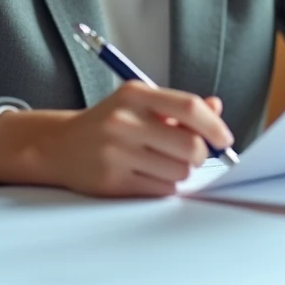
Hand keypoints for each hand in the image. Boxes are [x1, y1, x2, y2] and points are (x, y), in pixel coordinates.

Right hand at [0, 81, 232, 197]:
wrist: (60, 145)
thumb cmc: (108, 123)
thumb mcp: (139, 104)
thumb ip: (178, 107)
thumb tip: (216, 108)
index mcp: (135, 95)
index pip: (188, 107)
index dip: (214, 125)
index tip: (224, 139)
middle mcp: (124, 121)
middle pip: (190, 146)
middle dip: (199, 155)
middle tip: (191, 154)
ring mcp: (116, 152)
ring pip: (179, 172)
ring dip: (180, 172)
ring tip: (161, 163)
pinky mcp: (112, 180)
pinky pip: (160, 189)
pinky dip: (163, 185)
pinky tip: (147, 174)